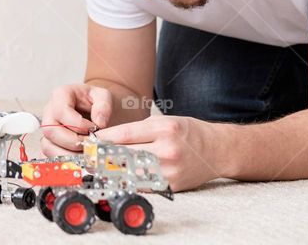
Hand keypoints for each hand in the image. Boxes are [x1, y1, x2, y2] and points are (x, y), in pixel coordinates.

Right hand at [40, 84, 112, 156]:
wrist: (95, 109)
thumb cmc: (96, 102)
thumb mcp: (103, 96)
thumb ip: (103, 106)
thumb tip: (99, 124)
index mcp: (61, 96)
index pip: (61, 111)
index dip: (77, 124)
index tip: (93, 128)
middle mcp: (50, 113)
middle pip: (51, 131)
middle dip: (73, 142)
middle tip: (90, 144)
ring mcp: (48, 130)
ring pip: (48, 146)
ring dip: (69, 155)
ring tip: (87, 154)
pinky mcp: (50, 144)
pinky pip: (49, 157)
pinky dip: (64, 162)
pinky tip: (80, 161)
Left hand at [94, 115, 223, 190]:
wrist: (217, 150)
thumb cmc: (187, 132)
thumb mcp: (163, 121)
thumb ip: (136, 131)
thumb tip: (107, 140)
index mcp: (163, 128)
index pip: (124, 134)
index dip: (103, 139)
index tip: (90, 141)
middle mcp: (167, 149)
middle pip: (125, 155)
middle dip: (104, 156)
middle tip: (90, 157)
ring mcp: (170, 170)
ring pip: (131, 173)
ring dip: (113, 172)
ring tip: (100, 168)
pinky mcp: (173, 186)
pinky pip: (144, 186)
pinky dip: (129, 182)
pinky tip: (119, 178)